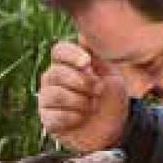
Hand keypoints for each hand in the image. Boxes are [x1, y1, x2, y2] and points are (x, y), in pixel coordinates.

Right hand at [37, 39, 126, 153]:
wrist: (115, 127)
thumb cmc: (111, 96)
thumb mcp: (110, 73)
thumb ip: (97, 55)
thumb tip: (82, 35)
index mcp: (67, 64)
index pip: (59, 50)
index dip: (71, 55)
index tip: (87, 63)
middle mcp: (52, 79)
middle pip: (56, 73)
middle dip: (83, 82)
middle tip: (99, 90)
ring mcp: (47, 100)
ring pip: (55, 95)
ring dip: (81, 101)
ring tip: (93, 105)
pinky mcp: (47, 120)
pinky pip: (55, 116)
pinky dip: (75, 118)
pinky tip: (82, 118)